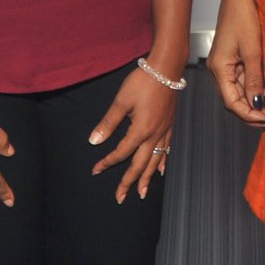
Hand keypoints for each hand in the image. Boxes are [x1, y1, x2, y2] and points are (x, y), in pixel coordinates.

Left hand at [88, 65, 181, 203]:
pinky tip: (161, 169)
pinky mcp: (170, 125)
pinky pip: (166, 149)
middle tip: (120, 197)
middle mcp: (155, 134)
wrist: (167, 68)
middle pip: (141, 164)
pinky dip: (162, 161)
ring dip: (147, 178)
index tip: (96, 169)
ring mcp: (164, 131)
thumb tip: (94, 141)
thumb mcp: (121, 101)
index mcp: (141, 130)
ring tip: (142, 192)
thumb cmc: (143, 81)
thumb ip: (108, 122)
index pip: (122, 153)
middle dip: (129, 182)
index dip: (107, 162)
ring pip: (156, 160)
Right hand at [206, 0, 264, 128]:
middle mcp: (219, 68)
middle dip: (250, 111)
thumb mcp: (252, 51)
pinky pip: (242, 78)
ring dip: (253, 101)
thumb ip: (253, 79)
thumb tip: (256, 103)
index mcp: (219, 68)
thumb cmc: (243, 17)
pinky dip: (253, 88)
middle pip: (233, 99)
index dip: (248, 114)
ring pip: (238, 90)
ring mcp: (225, 63)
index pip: (231, 102)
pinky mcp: (233, 57)